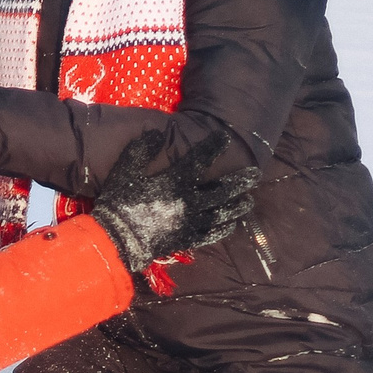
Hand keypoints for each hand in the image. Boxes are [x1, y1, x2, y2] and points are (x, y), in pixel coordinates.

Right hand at [89, 130, 259, 273]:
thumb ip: (142, 149)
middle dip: (240, 181)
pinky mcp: (187, 239)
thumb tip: (157, 133)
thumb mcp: (125, 169)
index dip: (214, 146)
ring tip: (249, 201)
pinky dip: (224, 229)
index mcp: (175, 181)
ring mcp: (190, 222)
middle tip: (255, 174)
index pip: (200, 159)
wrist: (116, 239)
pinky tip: (232, 225)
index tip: (226, 138)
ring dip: (237, 206)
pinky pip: (212, 234)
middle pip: (222, 189)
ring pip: (222, 212)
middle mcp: (189, 200)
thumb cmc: (118, 202)